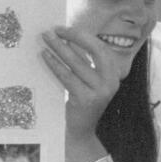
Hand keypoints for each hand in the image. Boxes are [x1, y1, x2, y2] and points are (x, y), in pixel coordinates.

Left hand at [41, 26, 121, 154]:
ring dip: (59, 48)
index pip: (100, 48)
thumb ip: (83, 61)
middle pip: (94, 51)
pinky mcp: (86, 100)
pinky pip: (67, 76)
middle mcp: (111, 81)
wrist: (80, 132)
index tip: (64, 29)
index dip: (82, 36)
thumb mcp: (88, 81)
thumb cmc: (82, 102)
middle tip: (54, 30)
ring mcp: (100, 91)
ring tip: (46, 39)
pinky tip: (45, 56)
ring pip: (77, 63)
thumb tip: (66, 38)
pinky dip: (55, 64)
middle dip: (73, 37)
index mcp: (114, 74)